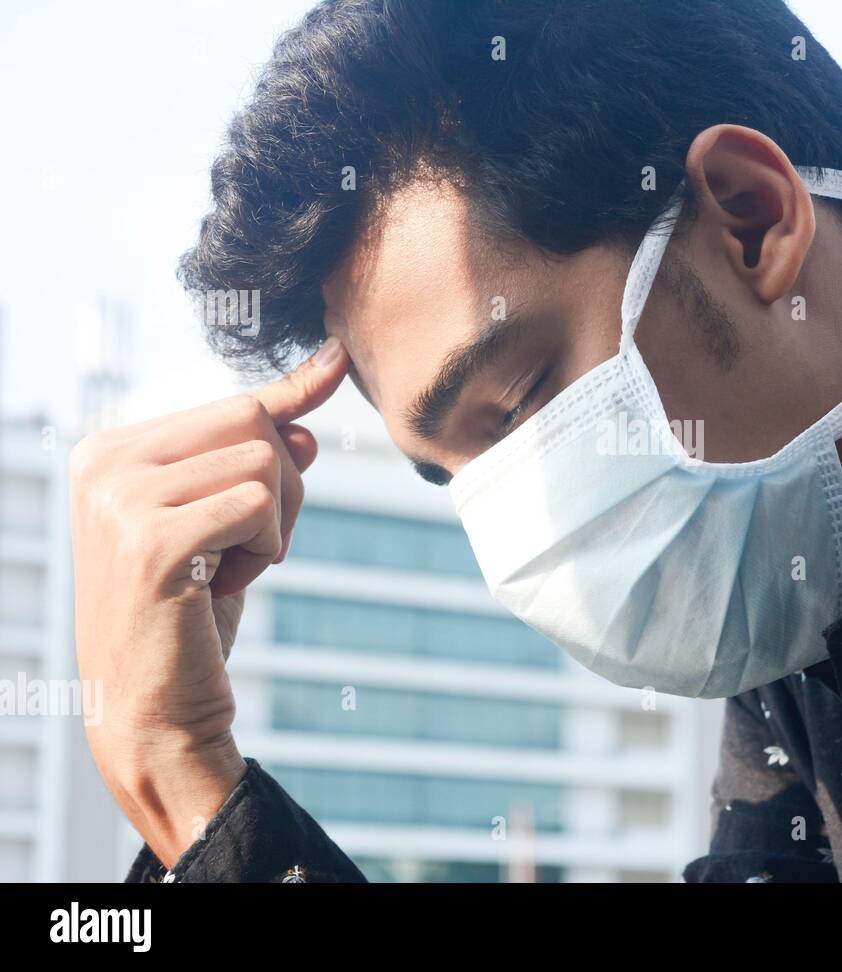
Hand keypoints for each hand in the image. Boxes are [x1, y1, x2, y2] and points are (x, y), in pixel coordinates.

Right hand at [70, 336, 348, 867]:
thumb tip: (312, 409)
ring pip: (265, 463)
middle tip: (248, 549)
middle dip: (285, 487)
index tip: (335, 362)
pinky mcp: (151, 540)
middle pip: (255, 422)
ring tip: (226, 571)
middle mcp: (104, 463)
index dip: (289, 409)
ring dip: (274, 527)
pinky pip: (259, 505)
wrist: (156, 711)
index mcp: (110, 450)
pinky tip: (222, 588)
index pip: (233, 404)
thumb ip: (259, 463)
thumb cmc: (192, 615)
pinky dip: (265, 550)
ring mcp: (121, 499)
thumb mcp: (227, 525)